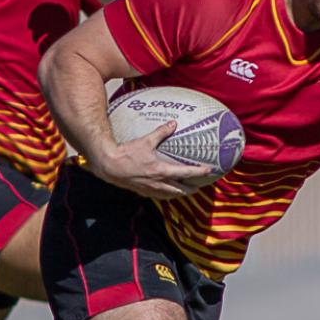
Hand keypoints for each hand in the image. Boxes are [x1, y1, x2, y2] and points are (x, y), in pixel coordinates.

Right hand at [89, 121, 211, 199]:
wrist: (110, 166)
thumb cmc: (127, 153)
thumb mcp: (146, 141)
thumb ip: (161, 132)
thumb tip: (173, 123)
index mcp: (161, 171)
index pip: (185, 173)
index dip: (198, 172)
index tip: (209, 170)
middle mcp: (158, 183)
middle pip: (180, 190)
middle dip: (191, 189)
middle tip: (199, 186)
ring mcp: (150, 189)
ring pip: (170, 195)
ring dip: (179, 193)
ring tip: (184, 191)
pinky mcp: (142, 191)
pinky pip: (158, 195)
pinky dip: (166, 194)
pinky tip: (165, 191)